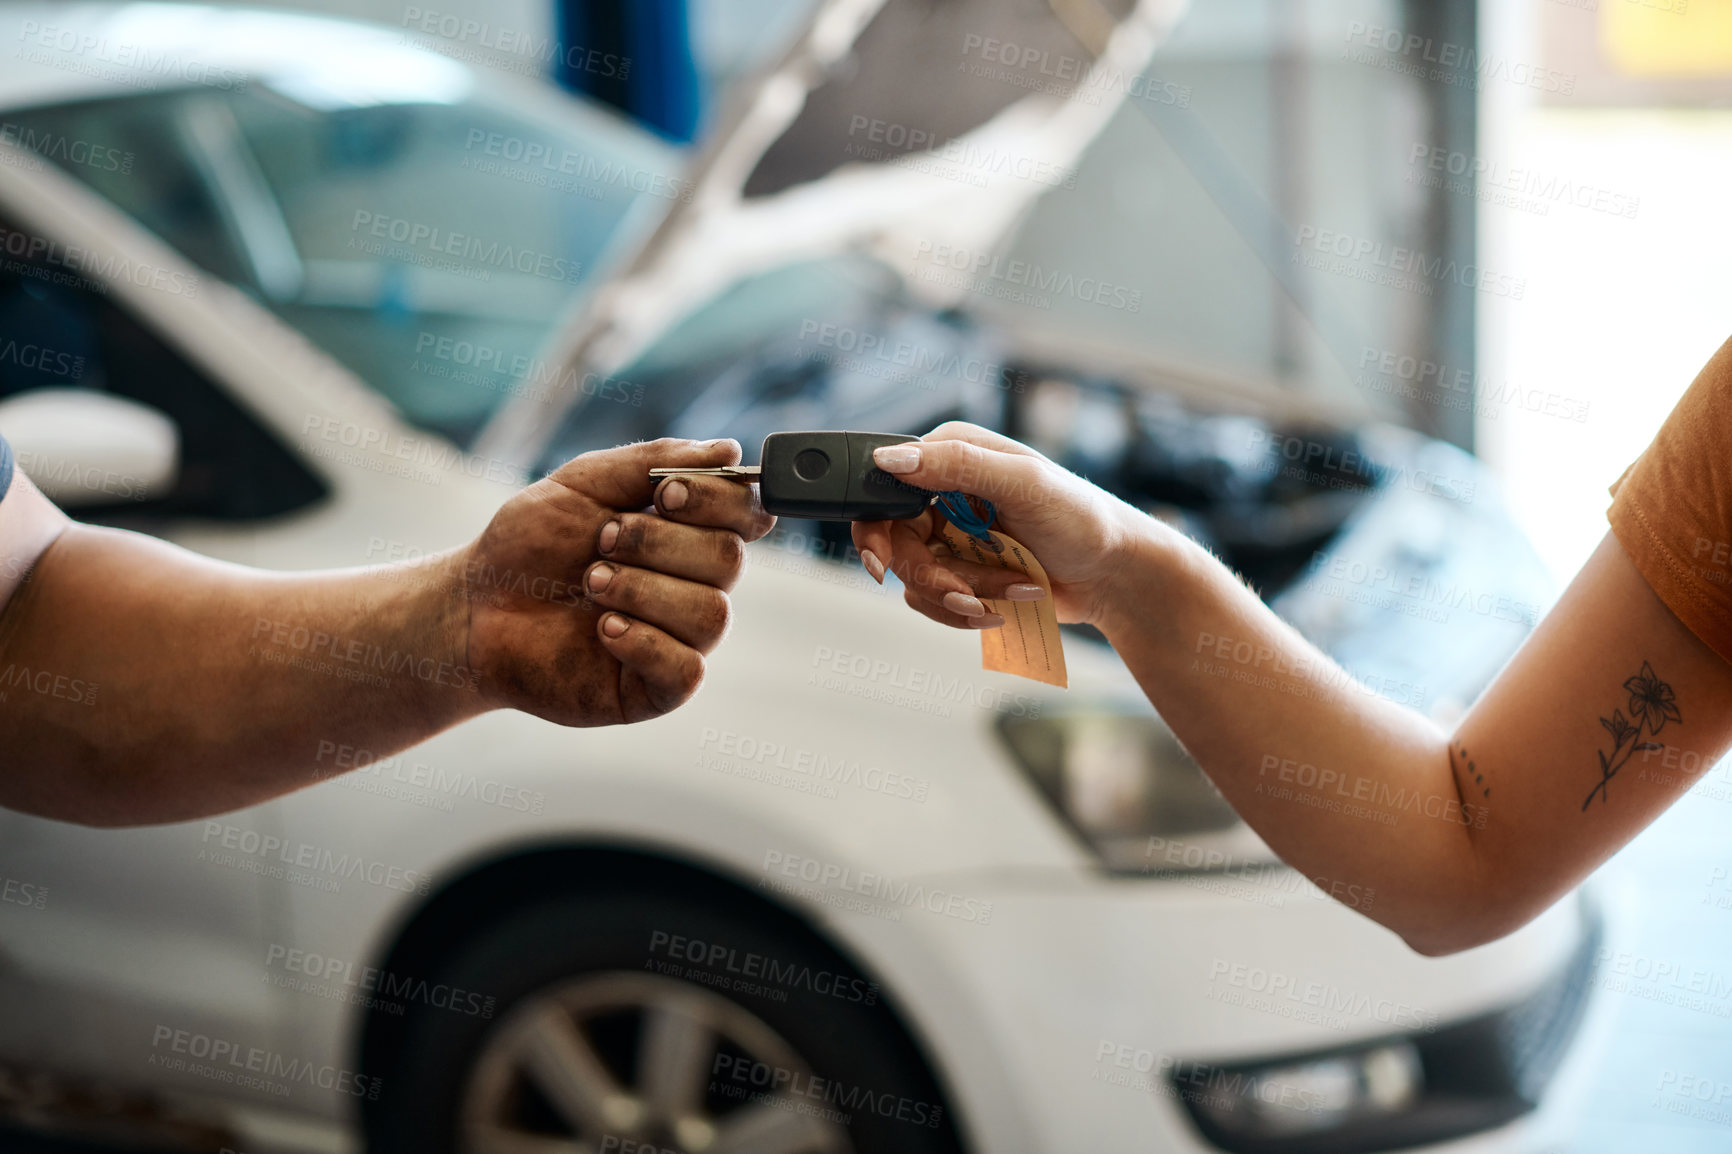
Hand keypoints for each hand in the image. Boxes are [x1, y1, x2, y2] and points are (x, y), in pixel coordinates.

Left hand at [461, 438, 774, 724]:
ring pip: (710, 614)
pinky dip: (646, 643)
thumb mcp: (586, 482)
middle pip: (728, 560)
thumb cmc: (530, 545)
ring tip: (591, 584)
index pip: (746, 514)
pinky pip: (687, 670)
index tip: (664, 494)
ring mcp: (678, 639)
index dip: (717, 501)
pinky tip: (603, 631)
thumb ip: (656, 459)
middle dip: (658, 544)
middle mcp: (693, 586)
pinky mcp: (655, 689)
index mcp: (687, 534)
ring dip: (643, 591)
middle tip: (600, 542)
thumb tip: (730, 452)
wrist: (474, 606)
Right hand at [851, 422, 1144, 628]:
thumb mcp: (1024, 483)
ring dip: (963, 595)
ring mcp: (949, 536)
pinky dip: (968, 610)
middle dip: (934, 576)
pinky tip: (1005, 604)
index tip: (883, 564)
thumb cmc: (1082, 519)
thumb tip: (891, 458)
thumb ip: (957, 464)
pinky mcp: (959, 573)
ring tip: (1011, 591)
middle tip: (965, 593)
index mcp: (950, 455)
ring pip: (915, 578)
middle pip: (895, 543)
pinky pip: (934, 602)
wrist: (1114, 577)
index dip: (876, 528)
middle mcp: (943, 492)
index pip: (884, 487)